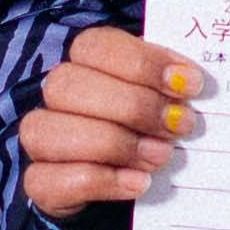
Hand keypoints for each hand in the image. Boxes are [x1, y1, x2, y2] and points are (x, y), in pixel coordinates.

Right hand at [22, 29, 206, 218]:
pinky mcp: (41, 183)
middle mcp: (56, 96)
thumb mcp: (164, 99)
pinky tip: (138, 182)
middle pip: (68, 84)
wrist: (129, 180)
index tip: (187, 83)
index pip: (94, 45)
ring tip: (160, 156)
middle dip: (131, 106)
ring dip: (114, 144)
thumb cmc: (151, 129)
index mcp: (85, 62)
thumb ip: (170, 85)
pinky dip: (101, 181)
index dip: (142, 62)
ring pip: (50, 131)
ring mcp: (40, 139)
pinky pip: (52, 179)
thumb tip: (188, 81)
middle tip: (178, 125)